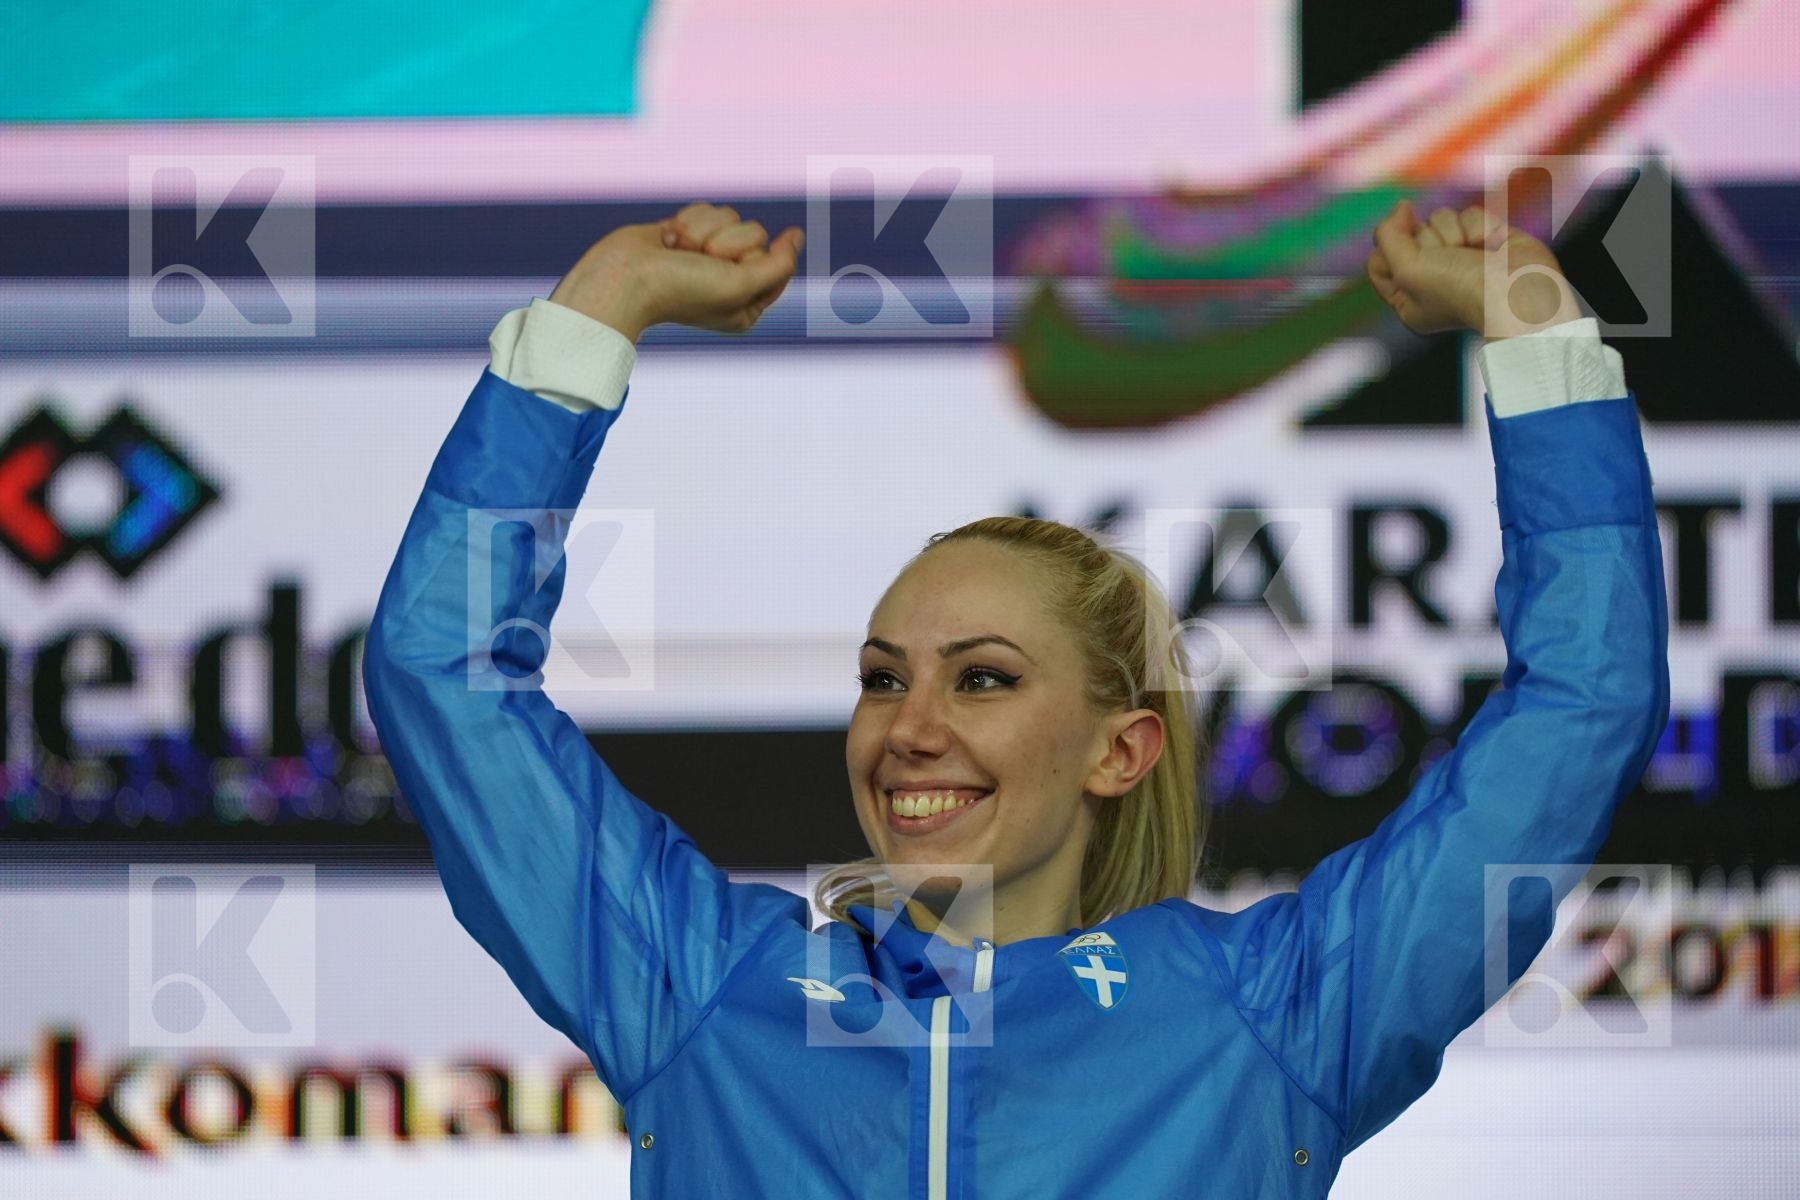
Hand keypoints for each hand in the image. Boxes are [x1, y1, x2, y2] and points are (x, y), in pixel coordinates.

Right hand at [549, 203, 804, 341]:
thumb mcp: (740, 286)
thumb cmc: (681, 291)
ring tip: (679, 252)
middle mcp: (730, 280)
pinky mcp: (687, 234)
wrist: (623, 278)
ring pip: (730, 216)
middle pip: (756, 234)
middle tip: (699, 262)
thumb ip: (778, 265)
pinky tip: (668, 240)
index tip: (729, 262)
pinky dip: (688, 220)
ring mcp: (707, 255)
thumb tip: (798, 236)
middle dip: (727, 242)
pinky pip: (707, 209)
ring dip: (703, 230)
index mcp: (747, 304)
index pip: (779, 263)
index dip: (759, 255)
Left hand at [1365, 200, 1579, 339]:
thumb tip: (1401, 208)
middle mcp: (1433, 276)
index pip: (1379, 259)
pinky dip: (1480, 227)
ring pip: (1441, 218)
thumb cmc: (1457, 289)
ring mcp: (1461, 256)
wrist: (1517, 292)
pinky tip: (1492, 247)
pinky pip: (1470, 213)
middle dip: (1430, 243)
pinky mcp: (1487, 238)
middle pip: (1412, 233)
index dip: (1391, 250)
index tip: (1411, 257)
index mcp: (1407, 297)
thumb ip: (1388, 235)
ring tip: (1471, 254)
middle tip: (1448, 261)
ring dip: (1455, 233)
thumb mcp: (1405, 269)